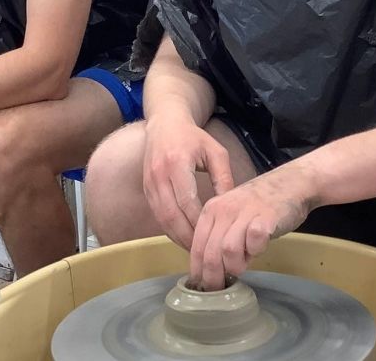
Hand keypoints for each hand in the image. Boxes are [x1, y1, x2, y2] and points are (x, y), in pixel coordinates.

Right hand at [143, 115, 234, 249]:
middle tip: (205, 250)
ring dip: (177, 236)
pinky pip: (157, 215)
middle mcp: (159, 174)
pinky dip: (169, 229)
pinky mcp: (146, 189)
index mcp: (177, 163)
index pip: (187, 200)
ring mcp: (150, 183)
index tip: (214, 235)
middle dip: (188, 236)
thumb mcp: (215, 152)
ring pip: (161, 218)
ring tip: (195, 249)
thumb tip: (230, 208)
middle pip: (171, 214)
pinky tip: (182, 237)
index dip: (199, 221)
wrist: (165, 124)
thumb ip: (224, 178)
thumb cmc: (193, 138)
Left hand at [188, 167, 312, 290]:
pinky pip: (254, 241)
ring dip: (235, 266)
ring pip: (228, 250)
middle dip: (213, 277)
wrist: (291, 183)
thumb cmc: (260, 204)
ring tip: (243, 266)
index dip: (198, 271)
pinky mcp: (266, 217)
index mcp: (211, 210)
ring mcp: (244, 212)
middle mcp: (224, 210)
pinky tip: (258, 250)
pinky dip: (255, 251)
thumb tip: (212, 271)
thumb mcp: (232, 217)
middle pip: (210, 252)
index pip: (196, 246)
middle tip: (221, 288)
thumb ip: (220, 238)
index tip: (201, 287)